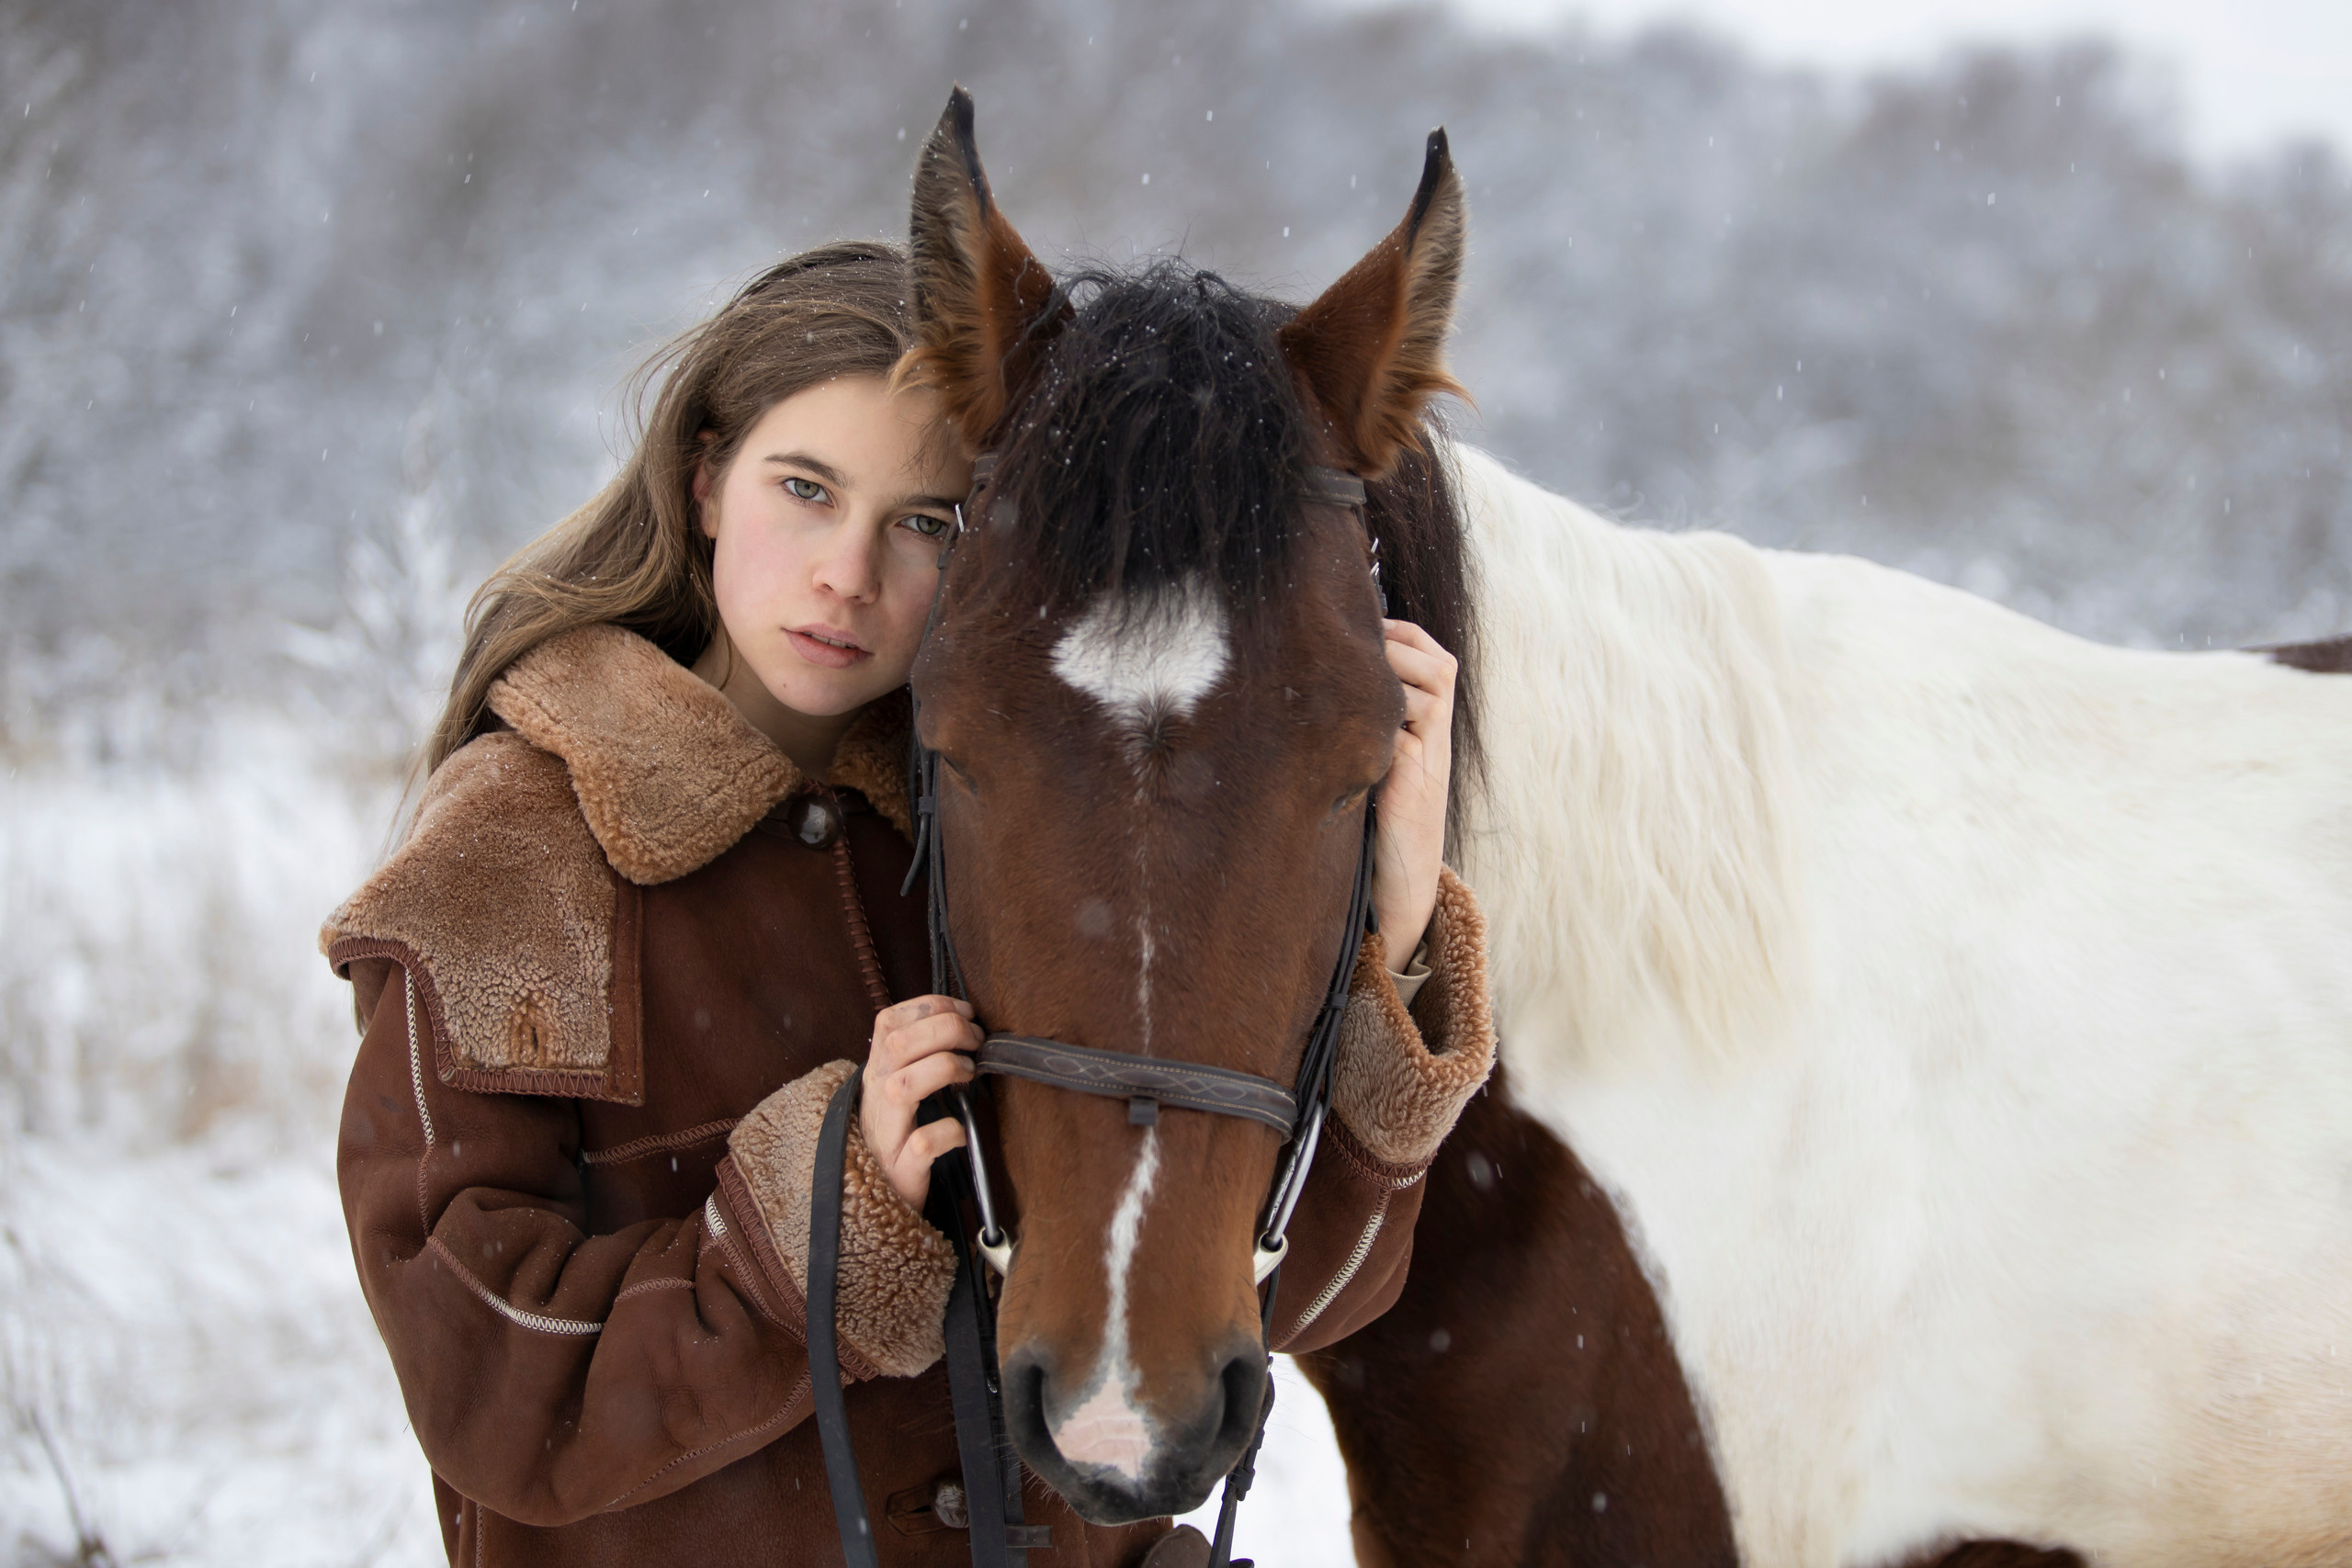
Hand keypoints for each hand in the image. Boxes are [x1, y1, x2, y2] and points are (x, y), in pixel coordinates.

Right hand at [860, 995, 979, 1210]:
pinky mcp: (900, 1170)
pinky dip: (948, 1132)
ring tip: (969, 1075)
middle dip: (946, 1030)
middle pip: (899, 1044)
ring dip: (945, 1069)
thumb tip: (963, 1023)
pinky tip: (961, 1131)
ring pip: (904, 1085)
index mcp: (877, 1072)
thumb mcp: (899, 1091)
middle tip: (976, 1041)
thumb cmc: (897, 1137)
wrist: (873, 1202)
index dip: (929, 1006)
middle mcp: (875, 1097)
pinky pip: (922, 1143)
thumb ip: (918, 1058)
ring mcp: (885, 1134)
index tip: (965, 1011)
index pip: (889, 1021)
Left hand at [1372, 619, 1457, 965]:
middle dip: (1398, 652)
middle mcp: (1438, 734)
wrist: (1400, 876)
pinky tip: (1343, 728)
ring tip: (1348, 689)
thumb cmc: (1378, 814)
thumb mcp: (1376, 753)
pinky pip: (1401, 737)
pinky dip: (1377, 725)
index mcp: (1430, 720)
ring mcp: (1431, 757)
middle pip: (1439, 667)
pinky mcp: (1415, 782)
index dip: (1401, 633)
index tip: (1360, 626)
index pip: (1431, 654)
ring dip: (1386, 685)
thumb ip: (1366, 715)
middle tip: (1355, 653)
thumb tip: (1317, 667)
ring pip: (1425, 695)